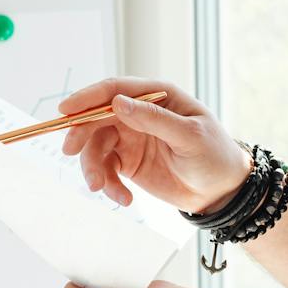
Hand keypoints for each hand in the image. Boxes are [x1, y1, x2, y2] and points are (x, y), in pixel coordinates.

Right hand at [56, 77, 249, 211]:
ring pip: (97, 146)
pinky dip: (108, 185)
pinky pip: (106, 169)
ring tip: (100, 188)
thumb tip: (117, 103)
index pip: (115, 89)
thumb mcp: (189, 136)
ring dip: (93, 167)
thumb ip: (154, 119)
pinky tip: (124, 199)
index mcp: (158, 95)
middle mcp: (139, 112)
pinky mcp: (128, 162)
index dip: (87, 98)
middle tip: (71, 152)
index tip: (65, 112)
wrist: (222, 192)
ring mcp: (132, 137)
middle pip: (98, 117)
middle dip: (82, 134)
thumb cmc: (214, 156)